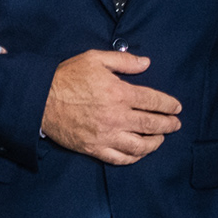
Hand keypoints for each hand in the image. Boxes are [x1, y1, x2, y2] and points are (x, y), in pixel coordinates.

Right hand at [42, 50, 182, 164]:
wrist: (41, 99)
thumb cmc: (67, 77)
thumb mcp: (95, 59)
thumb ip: (124, 61)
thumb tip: (146, 63)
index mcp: (119, 93)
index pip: (153, 101)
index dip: (169, 105)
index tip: (177, 107)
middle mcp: (117, 116)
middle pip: (151, 124)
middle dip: (168, 125)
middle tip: (176, 124)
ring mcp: (106, 135)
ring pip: (139, 145)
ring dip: (155, 143)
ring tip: (160, 139)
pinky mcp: (95, 148)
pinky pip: (120, 158)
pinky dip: (134, 157)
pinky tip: (139, 153)